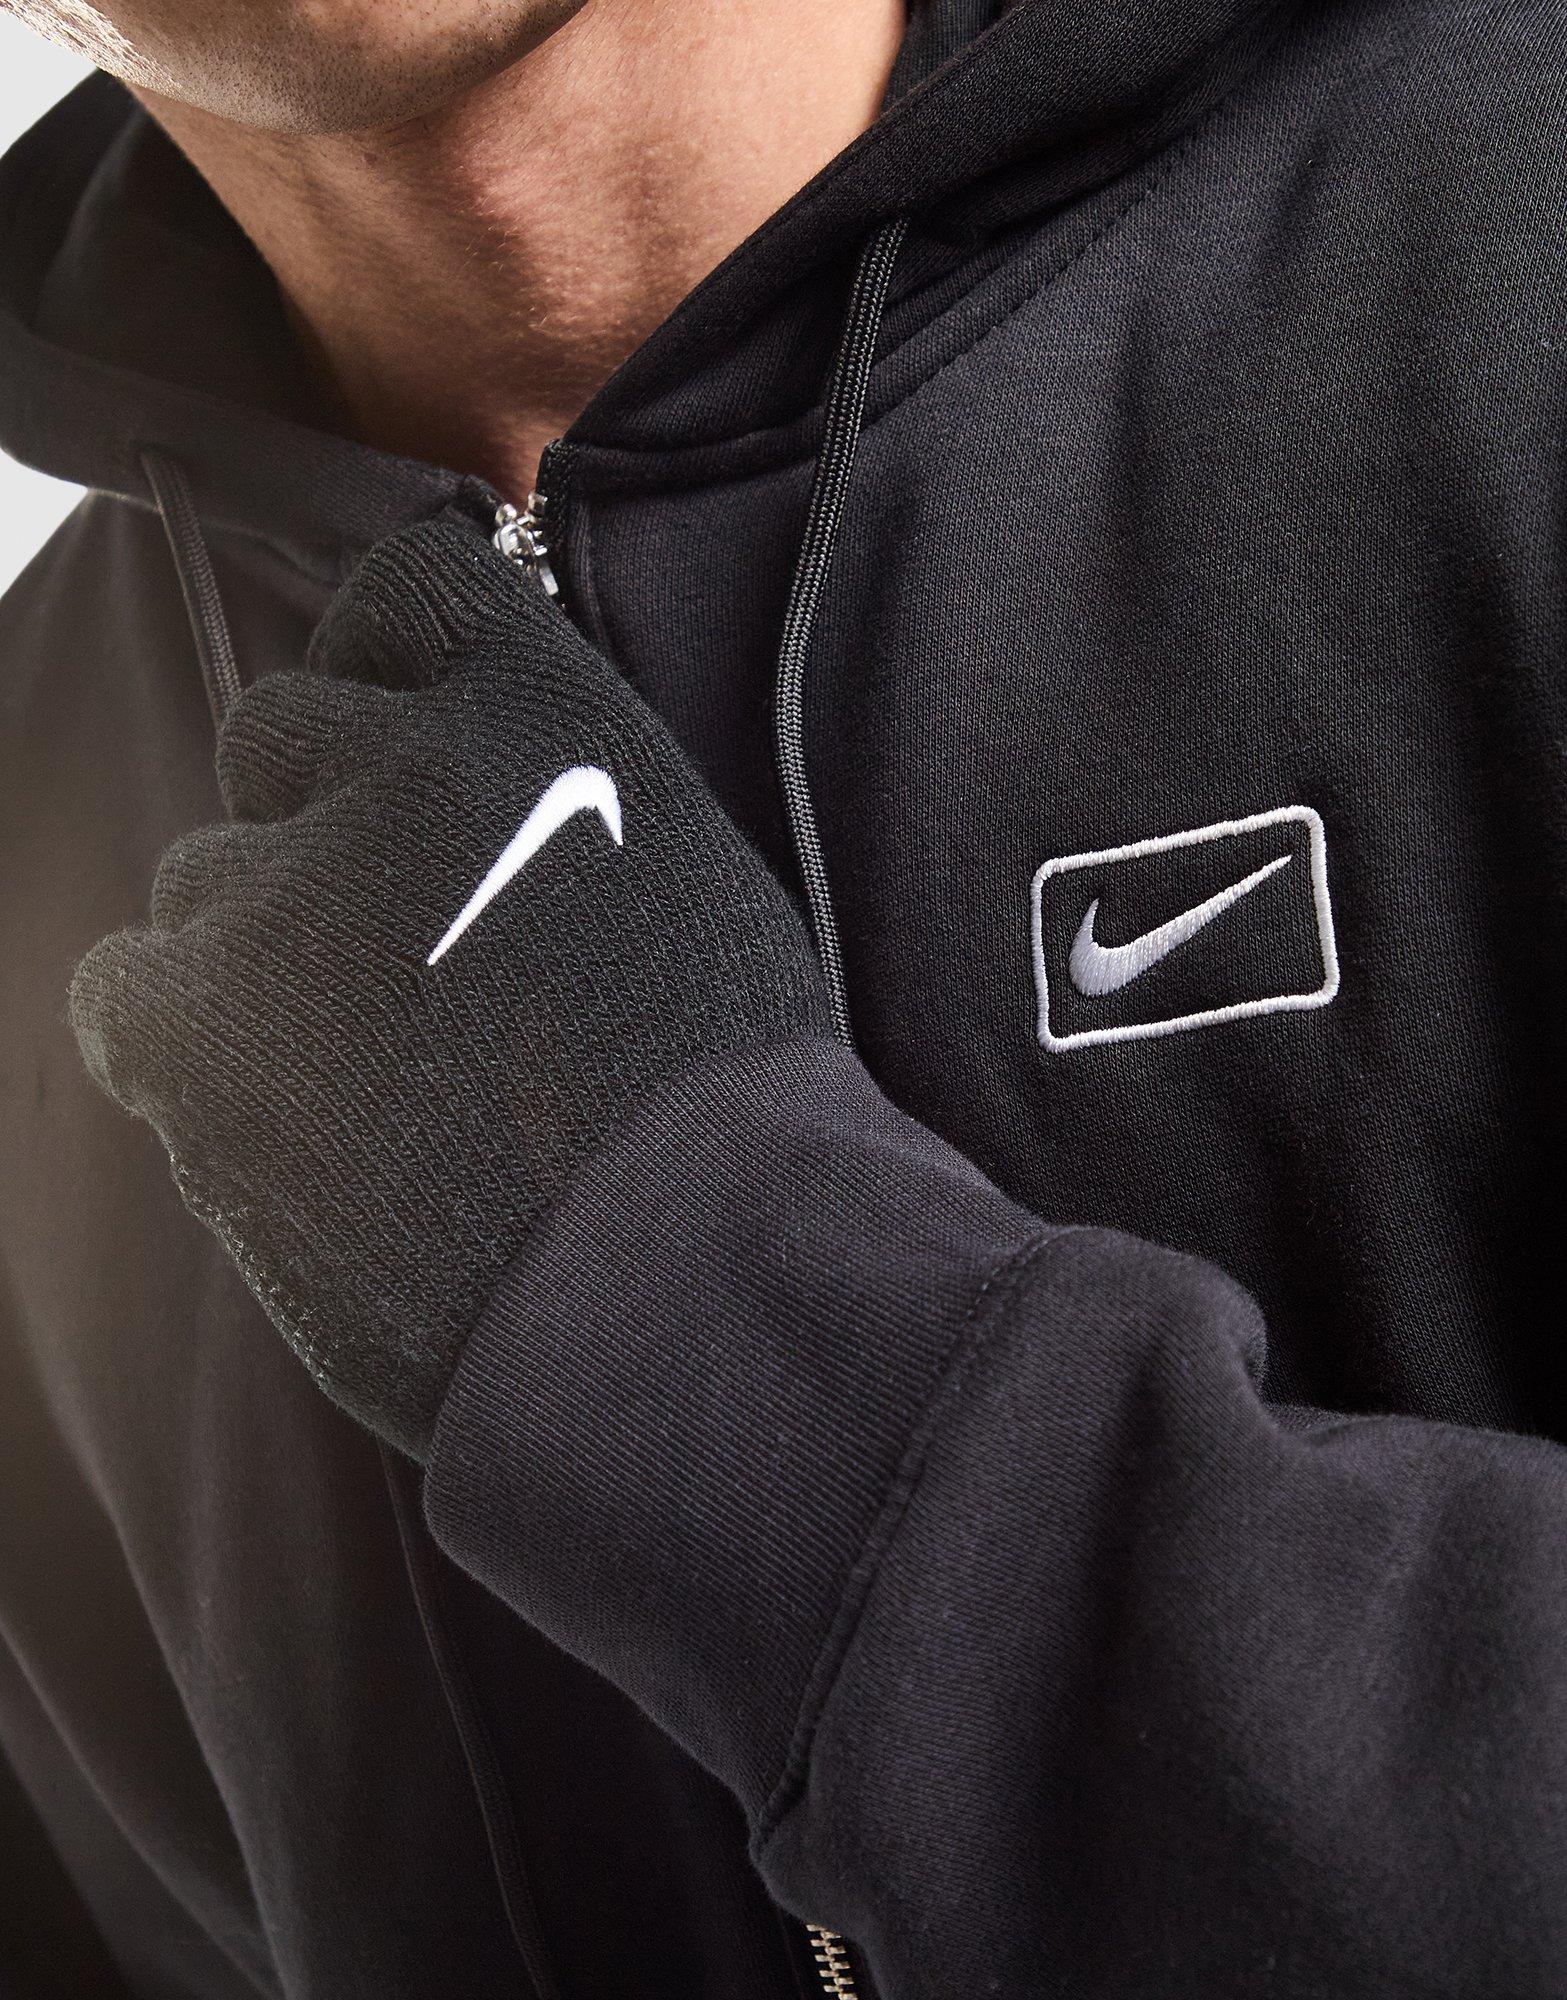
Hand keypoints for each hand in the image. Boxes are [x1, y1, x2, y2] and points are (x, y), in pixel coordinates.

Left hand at [71, 511, 829, 1458]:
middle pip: (278, 732)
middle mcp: (404, 764)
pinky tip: (270, 1114)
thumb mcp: (682, 881)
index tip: (391, 746)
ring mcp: (288, 886)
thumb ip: (562, 797)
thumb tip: (479, 798)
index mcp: (545, 715)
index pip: (405, 593)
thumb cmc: (717, 1110)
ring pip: (206, 875)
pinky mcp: (199, 1020)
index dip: (382, 672)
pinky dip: (178, 1041)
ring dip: (259, 953)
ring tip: (358, 1081)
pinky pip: (125, 986)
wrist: (680, 1273)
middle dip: (316, 826)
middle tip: (384, 955)